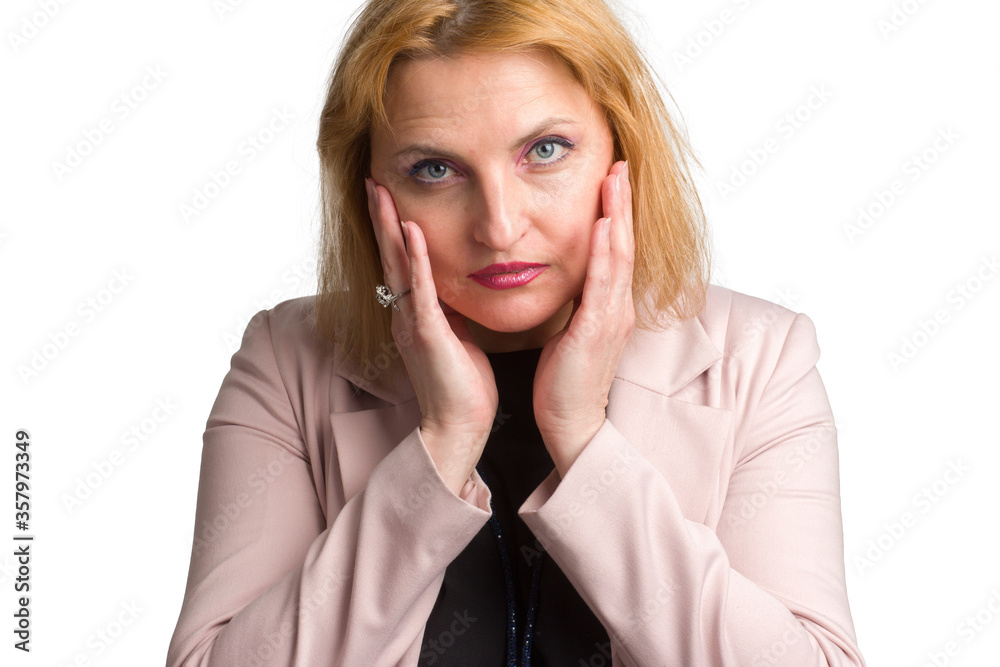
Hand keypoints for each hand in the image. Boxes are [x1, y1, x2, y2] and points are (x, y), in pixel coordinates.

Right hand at [365, 178, 497, 494]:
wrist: (458, 428)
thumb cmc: (463, 388)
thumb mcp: (458, 339)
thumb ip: (451, 313)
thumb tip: (457, 291)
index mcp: (414, 315)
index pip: (400, 263)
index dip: (392, 229)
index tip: (388, 198)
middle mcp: (405, 315)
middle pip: (389, 255)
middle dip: (381, 217)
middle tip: (373, 181)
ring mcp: (413, 323)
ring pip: (396, 265)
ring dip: (389, 226)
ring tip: (381, 192)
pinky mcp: (428, 333)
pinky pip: (419, 289)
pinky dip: (414, 258)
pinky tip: (411, 231)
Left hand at [532, 161, 635, 477]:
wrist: (571, 423)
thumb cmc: (565, 382)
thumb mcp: (571, 333)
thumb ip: (576, 305)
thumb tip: (570, 283)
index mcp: (609, 307)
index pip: (615, 251)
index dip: (615, 214)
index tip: (610, 181)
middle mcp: (617, 308)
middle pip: (623, 244)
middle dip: (621, 203)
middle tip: (619, 164)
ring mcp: (610, 318)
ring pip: (618, 256)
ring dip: (617, 215)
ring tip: (615, 180)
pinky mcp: (596, 331)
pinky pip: (603, 285)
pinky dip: (605, 254)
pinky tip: (605, 227)